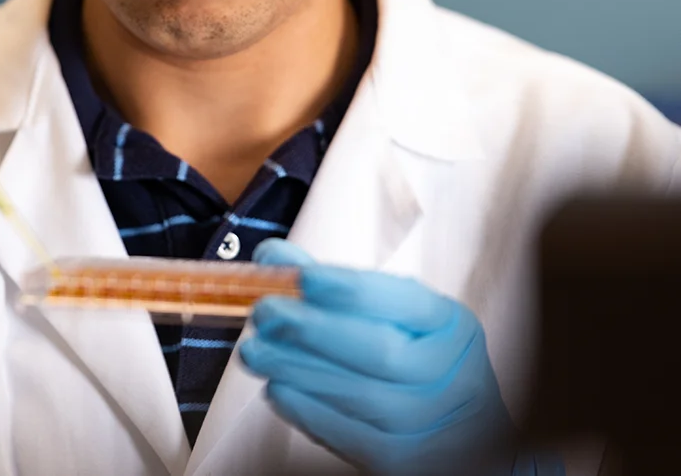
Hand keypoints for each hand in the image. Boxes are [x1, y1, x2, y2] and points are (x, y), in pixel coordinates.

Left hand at [239, 240, 563, 475]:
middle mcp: (451, 374)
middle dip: (313, 329)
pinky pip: (350, 436)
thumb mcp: (393, 319)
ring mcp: (431, 422)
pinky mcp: (405, 460)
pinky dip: (307, 409)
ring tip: (254, 351)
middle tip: (263, 312)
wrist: (460, 435)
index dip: (350, 289)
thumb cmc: (415, 362)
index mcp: (451, 326)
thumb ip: (333, 286)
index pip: (404, 302)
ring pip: (359, 395)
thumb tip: (273, 258)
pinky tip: (276, 388)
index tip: (301, 277)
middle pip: (379, 351)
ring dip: (297, 369)